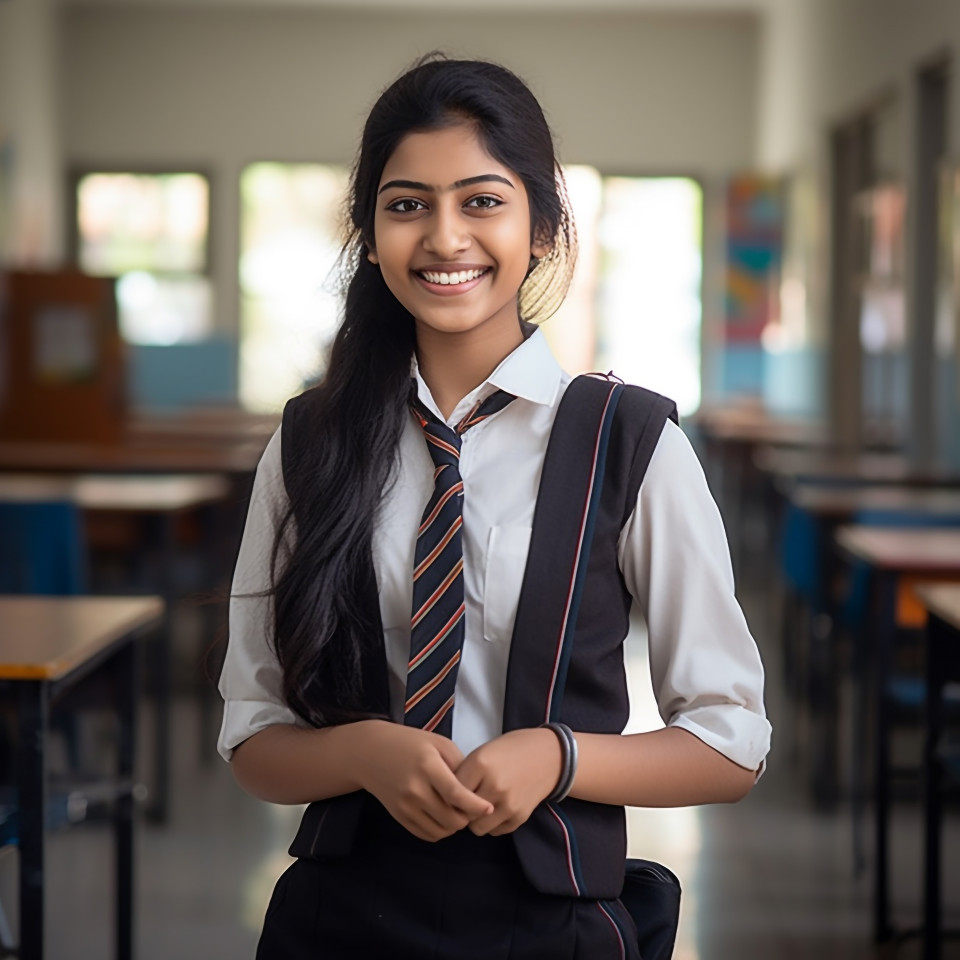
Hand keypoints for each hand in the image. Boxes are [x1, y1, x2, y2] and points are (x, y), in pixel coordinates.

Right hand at [352, 721, 493, 841]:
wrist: (371, 752)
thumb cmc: (410, 743)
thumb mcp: (438, 743)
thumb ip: (459, 764)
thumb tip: (476, 789)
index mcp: (428, 767)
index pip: (456, 794)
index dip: (476, 806)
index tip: (490, 808)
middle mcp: (415, 789)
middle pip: (451, 819)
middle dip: (467, 817)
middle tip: (472, 808)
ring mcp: (405, 806)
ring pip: (441, 831)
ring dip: (454, 826)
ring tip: (457, 811)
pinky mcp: (399, 816)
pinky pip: (426, 834)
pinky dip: (440, 831)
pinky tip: (442, 816)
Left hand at [454, 727, 562, 836]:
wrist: (549, 755)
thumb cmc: (510, 750)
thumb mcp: (483, 752)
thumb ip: (464, 773)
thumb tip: (445, 799)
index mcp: (481, 764)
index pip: (450, 791)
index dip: (447, 793)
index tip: (450, 791)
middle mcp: (494, 785)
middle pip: (461, 812)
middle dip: (461, 809)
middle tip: (465, 801)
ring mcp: (508, 804)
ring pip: (476, 828)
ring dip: (475, 820)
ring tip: (481, 806)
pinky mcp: (519, 817)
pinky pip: (495, 831)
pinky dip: (492, 824)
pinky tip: (497, 808)